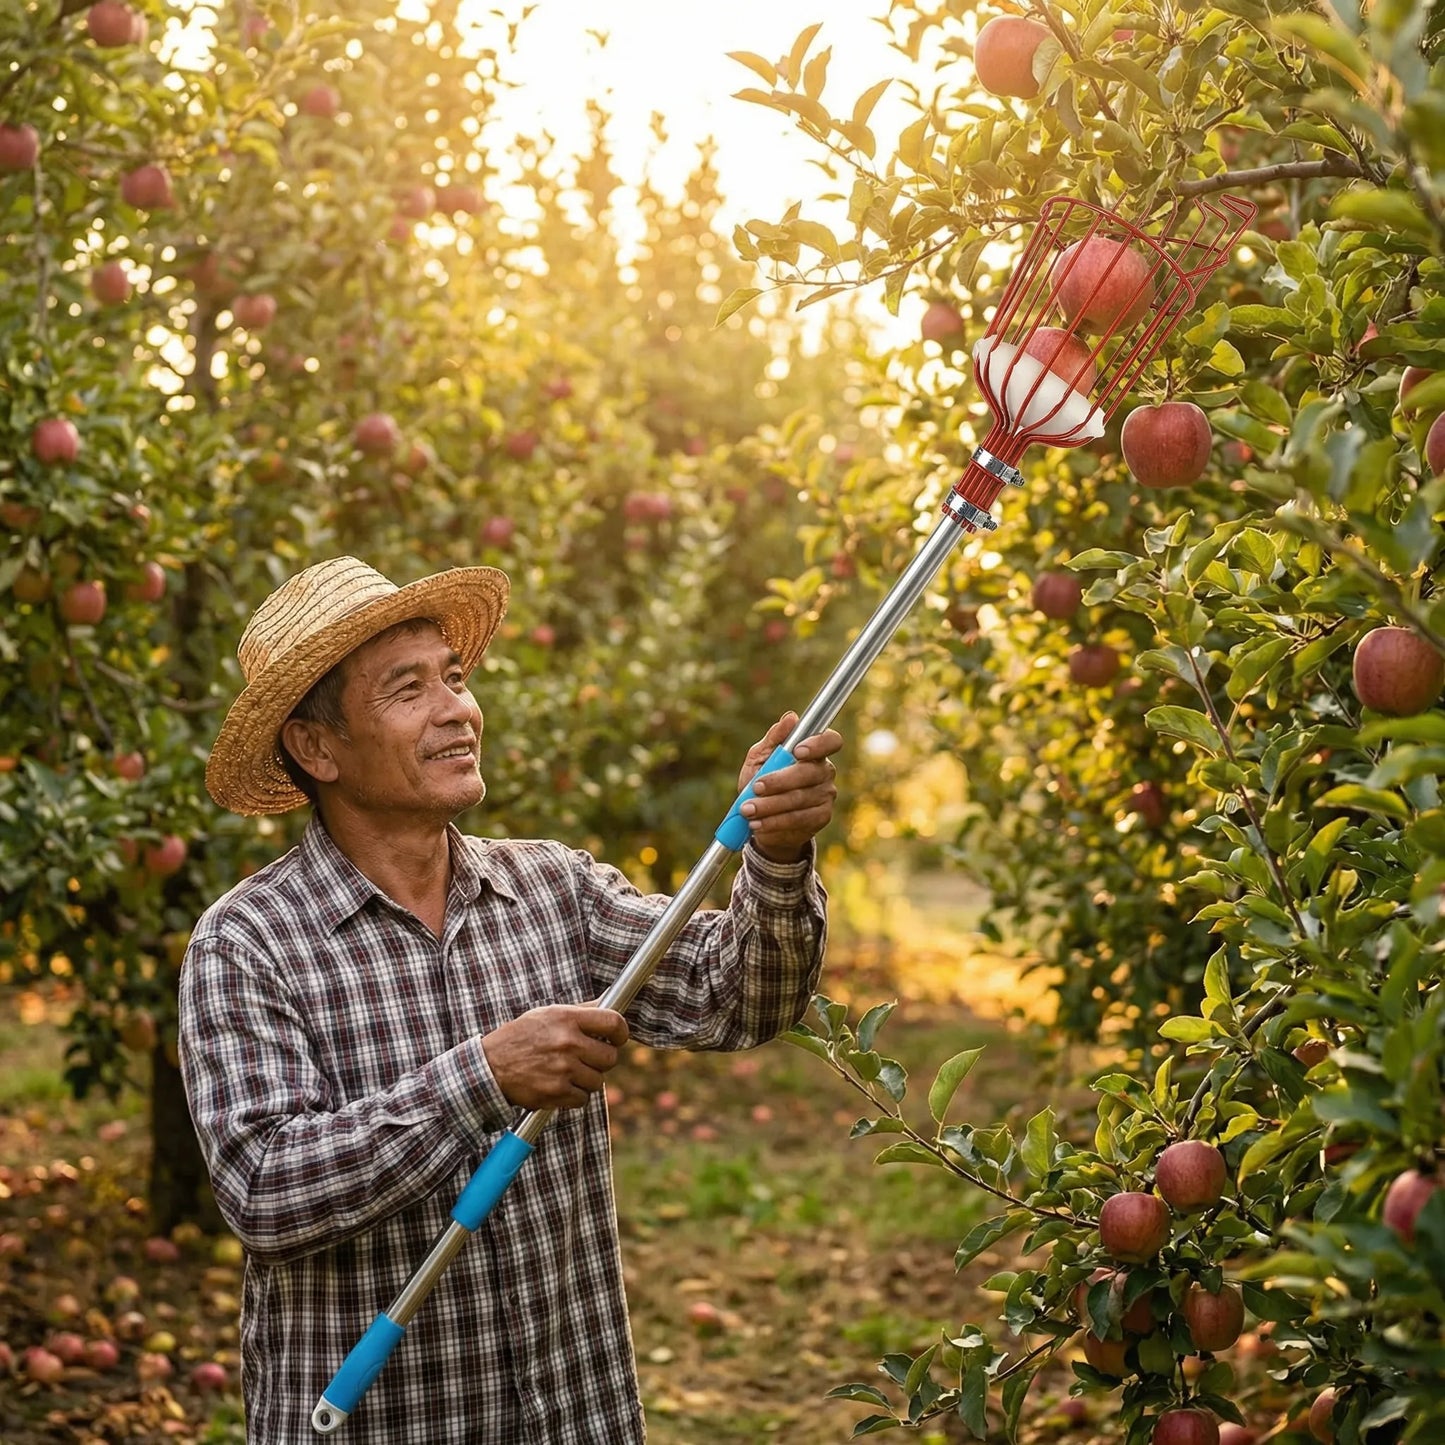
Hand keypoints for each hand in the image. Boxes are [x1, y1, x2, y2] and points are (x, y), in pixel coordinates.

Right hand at [481, 1005, 629, 1109]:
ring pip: (598, 1080)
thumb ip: (581, 1011)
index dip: (621, 1031)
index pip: (613, 1022)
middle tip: (587, 1057)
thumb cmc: (520, 1037)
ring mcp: (563, 1069)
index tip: (618, 1037)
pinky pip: (583, 1098)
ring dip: (586, 1079)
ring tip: (567, 1071)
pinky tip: (559, 1084)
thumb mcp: (548, 1014)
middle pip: (610, 1057)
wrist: (489, 1066)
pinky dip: (574, 1095)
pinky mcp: (556, 1092)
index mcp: (567, 1019)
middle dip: (602, 1059)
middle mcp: (568, 1043)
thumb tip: (609, 1003)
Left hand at [735, 711, 842, 863]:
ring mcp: (826, 796)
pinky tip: (757, 823)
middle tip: (756, 787)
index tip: (797, 751)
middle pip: (810, 773)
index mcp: (815, 751)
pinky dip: (774, 822)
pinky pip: (798, 820)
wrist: (761, 818)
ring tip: (748, 809)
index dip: (818, 744)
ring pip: (800, 799)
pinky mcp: (821, 818)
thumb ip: (774, 738)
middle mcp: (825, 772)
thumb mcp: (760, 757)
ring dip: (770, 805)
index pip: (830, 741)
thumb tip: (791, 717)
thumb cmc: (762, 780)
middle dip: (779, 781)